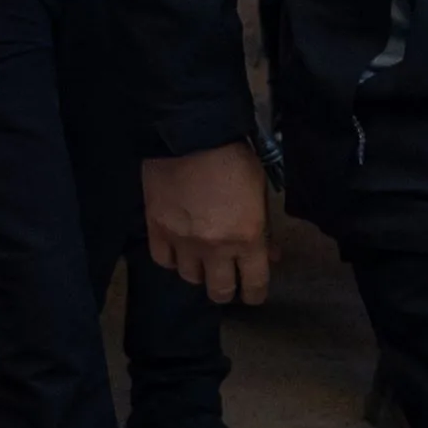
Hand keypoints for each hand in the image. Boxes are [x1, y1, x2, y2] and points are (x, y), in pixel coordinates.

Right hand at [141, 142, 275, 307]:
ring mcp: (183, 241)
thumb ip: (264, 229)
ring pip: (190, 278)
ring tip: (201, 259)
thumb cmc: (233, 159)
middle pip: (219, 291)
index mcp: (247, 238)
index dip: (255, 294)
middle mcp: (215, 247)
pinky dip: (172, 259)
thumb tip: (270, 253)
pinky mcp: (157, 229)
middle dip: (226, 290)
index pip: (254, 285)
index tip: (253, 292)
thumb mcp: (259, 193)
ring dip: (199, 272)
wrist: (192, 134)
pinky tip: (178, 249)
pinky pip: (164, 261)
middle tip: (227, 280)